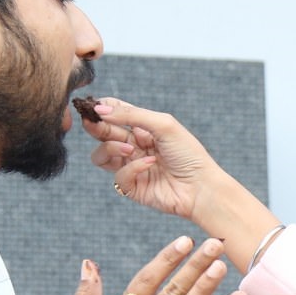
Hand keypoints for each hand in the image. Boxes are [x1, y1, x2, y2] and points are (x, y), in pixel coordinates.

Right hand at [82, 96, 283, 270]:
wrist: (201, 187)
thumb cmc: (188, 153)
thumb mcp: (163, 125)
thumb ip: (131, 115)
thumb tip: (99, 109)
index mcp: (143, 128)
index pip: (115, 113)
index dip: (102, 109)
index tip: (93, 106)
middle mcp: (135, 146)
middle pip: (103, 132)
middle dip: (98, 127)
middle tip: (95, 123)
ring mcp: (132, 167)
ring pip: (101, 155)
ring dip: (111, 148)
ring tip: (131, 148)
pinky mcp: (132, 188)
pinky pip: (118, 177)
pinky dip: (132, 169)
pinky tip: (150, 165)